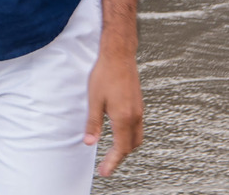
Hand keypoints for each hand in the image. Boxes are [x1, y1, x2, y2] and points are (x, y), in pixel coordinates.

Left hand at [84, 45, 143, 175]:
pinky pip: (138, 126)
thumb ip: (93, 123)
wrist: (119, 56)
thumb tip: (89, 143)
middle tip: (107, 164)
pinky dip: (130, 135)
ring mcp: (139, 110)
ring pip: (137, 137)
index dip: (113, 162)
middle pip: (131, 145)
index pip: (121, 148)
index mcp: (124, 118)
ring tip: (113, 152)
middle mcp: (135, 117)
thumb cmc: (104, 75)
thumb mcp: (94, 100)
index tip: (104, 172)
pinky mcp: (138, 104)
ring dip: (126, 146)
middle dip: (120, 156)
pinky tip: (120, 133)